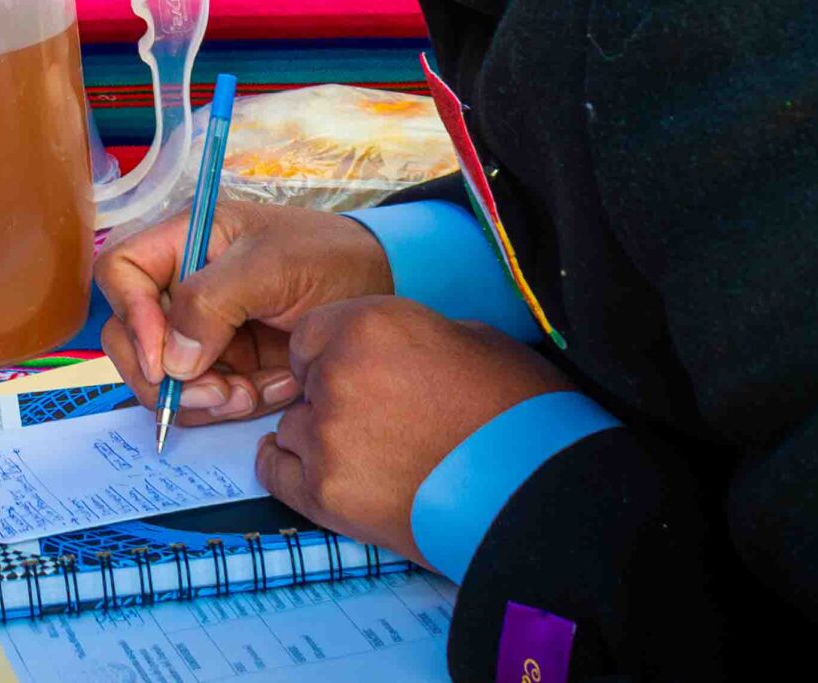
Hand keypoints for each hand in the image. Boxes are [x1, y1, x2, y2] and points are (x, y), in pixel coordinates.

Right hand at [97, 202, 393, 424]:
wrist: (385, 289)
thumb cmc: (330, 257)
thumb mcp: (273, 266)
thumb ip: (214, 301)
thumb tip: (173, 361)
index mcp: (184, 242)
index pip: (121, 271)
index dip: (129, 313)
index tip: (164, 355)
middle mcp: (183, 288)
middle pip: (127, 337)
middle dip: (163, 376)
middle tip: (213, 393)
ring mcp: (202, 332)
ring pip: (164, 380)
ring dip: (203, 398)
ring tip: (252, 394)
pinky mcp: (227, 367)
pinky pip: (205, 400)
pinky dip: (234, 405)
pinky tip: (277, 388)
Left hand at [258, 297, 570, 561]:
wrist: (538, 490)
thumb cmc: (518, 410)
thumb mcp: (468, 338)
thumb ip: (407, 337)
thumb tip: (389, 350)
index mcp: (368, 324)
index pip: (310, 336)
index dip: (334, 356)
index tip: (360, 374)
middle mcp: (336, 375)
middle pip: (303, 383)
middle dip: (330, 397)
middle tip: (380, 420)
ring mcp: (326, 438)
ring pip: (295, 428)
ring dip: (322, 438)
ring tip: (377, 457)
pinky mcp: (326, 494)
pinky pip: (278, 473)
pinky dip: (296, 473)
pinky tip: (327, 474)